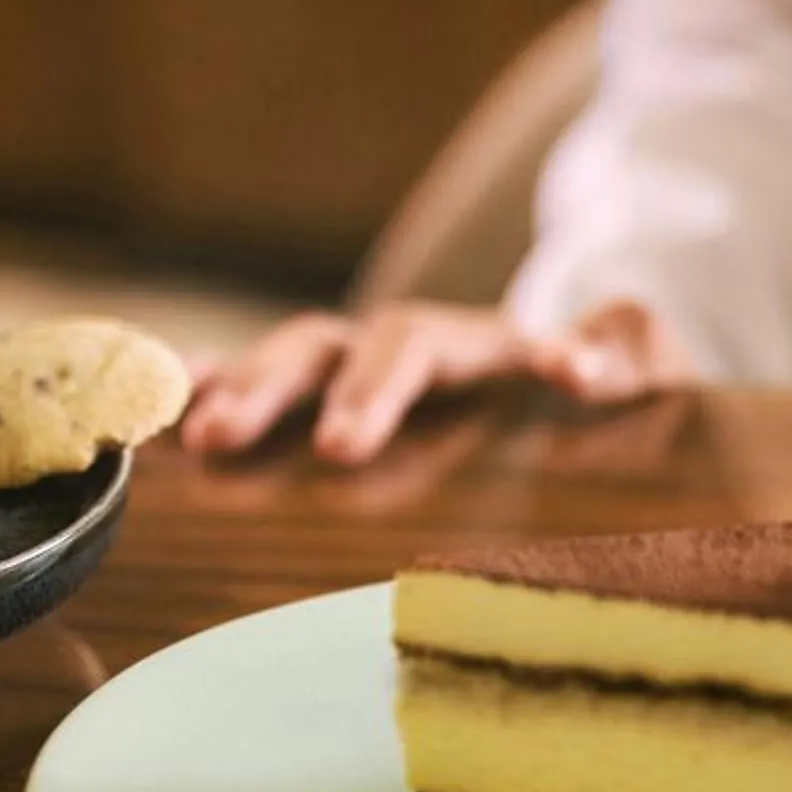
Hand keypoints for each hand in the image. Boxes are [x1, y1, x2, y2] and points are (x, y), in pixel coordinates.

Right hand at [180, 299, 688, 464]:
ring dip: (247, 392)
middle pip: (356, 348)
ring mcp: (350, 369)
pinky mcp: (312, 399)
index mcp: (485, 345)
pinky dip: (198, 393)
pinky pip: (244, 384)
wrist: (558, 375)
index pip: (455, 343)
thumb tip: (583, 360)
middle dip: (333, 393)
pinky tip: (153, 423)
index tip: (513, 385)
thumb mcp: (638, 370)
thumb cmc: (598, 387)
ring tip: (204, 438)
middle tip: (333, 449)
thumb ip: (626, 354)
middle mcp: (403, 346)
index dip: (467, 365)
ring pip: (291, 363)